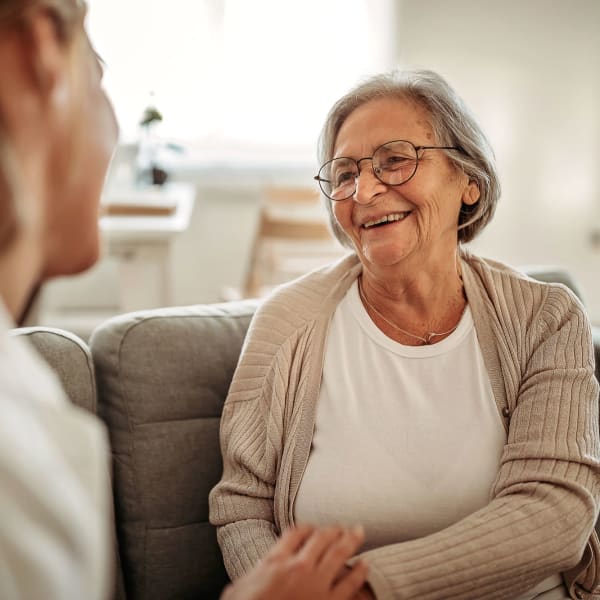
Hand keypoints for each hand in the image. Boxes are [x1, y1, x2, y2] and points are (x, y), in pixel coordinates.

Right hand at [221, 524, 368, 599]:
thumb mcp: (239, 587)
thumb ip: (253, 575)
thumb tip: (251, 577)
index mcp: (276, 560)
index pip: (297, 532)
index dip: (307, 527)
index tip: (313, 528)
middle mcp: (298, 566)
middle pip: (321, 537)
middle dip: (334, 529)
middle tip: (343, 526)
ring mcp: (316, 585)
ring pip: (338, 553)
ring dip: (351, 540)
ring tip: (359, 532)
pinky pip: (350, 583)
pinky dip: (360, 572)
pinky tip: (365, 565)